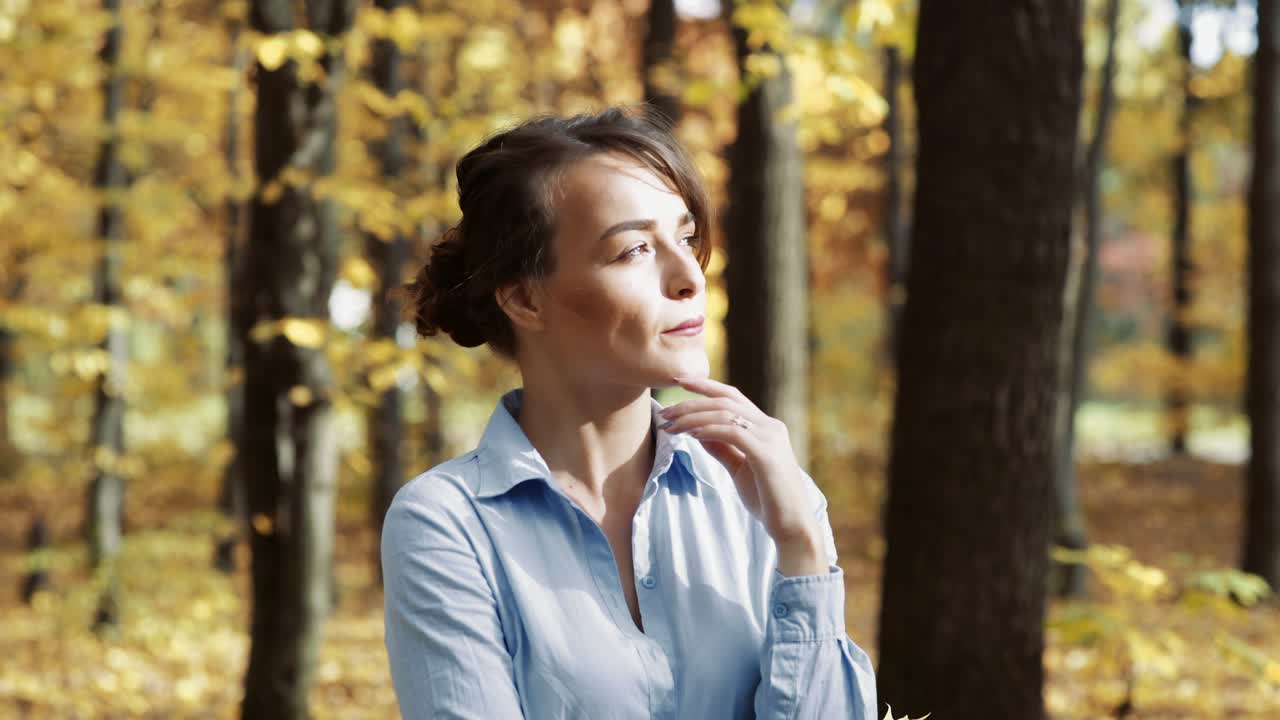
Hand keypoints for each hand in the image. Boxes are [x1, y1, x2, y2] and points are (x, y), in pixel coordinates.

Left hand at [659, 375, 820, 551]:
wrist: (793, 527)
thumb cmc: (767, 500)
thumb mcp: (739, 469)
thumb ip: (722, 448)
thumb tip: (697, 431)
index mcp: (766, 427)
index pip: (732, 397)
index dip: (705, 386)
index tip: (678, 382)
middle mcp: (770, 426)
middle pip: (726, 401)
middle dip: (692, 402)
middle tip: (666, 411)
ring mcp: (771, 438)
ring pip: (726, 413)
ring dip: (694, 416)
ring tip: (670, 425)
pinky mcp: (767, 454)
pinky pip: (733, 432)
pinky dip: (709, 430)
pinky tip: (691, 434)